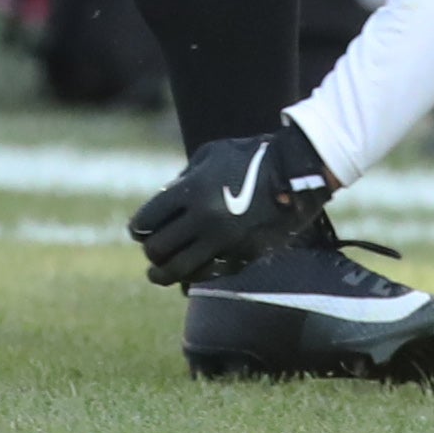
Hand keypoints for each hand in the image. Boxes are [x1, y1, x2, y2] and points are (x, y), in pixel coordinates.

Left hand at [130, 121, 335, 284]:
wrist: (295, 174)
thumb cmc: (248, 157)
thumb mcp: (209, 156)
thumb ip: (181, 181)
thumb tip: (161, 208)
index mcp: (193, 191)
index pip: (148, 220)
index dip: (138, 228)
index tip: (138, 231)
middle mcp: (205, 219)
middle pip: (158, 249)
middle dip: (150, 251)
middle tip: (150, 251)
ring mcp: (225, 241)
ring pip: (179, 270)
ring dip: (162, 274)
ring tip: (156, 274)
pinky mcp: (242, 256)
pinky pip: (208, 274)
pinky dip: (193, 276)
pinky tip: (188, 274)